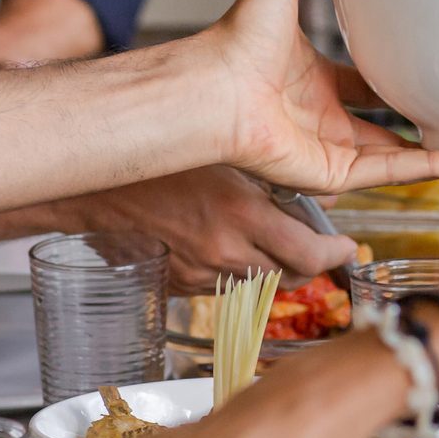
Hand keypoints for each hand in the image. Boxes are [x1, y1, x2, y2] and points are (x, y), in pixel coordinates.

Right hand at [70, 167, 358, 288]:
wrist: (94, 183)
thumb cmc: (158, 156)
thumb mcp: (227, 152)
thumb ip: (279, 177)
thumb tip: (322, 194)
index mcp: (239, 215)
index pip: (309, 255)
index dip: (335, 255)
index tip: (345, 246)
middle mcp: (222, 251)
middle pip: (290, 277)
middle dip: (311, 264)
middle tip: (321, 247)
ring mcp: (199, 272)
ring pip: (258, 283)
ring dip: (274, 267)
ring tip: (274, 241)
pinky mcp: (180, 284)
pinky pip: (224, 285)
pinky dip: (238, 270)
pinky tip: (231, 246)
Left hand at [202, 0, 438, 194]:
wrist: (214, 89)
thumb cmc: (236, 40)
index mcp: (312, 78)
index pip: (366, 84)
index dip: (399, 78)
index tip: (434, 70)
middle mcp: (321, 116)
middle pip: (385, 126)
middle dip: (425, 124)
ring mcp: (327, 149)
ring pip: (396, 158)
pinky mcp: (331, 175)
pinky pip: (388, 175)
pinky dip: (428, 171)